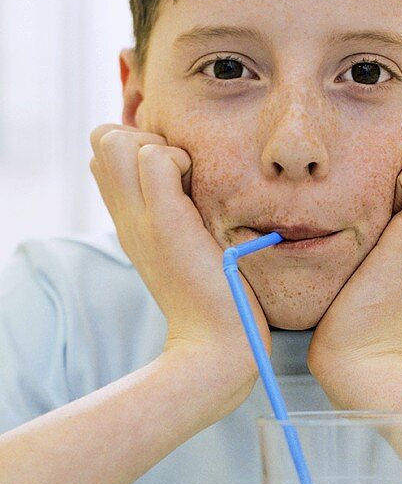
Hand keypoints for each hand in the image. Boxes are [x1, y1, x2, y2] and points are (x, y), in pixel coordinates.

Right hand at [89, 123, 269, 378]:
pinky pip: (156, 158)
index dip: (138, 145)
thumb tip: (196, 184)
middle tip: (181, 174)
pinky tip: (202, 196)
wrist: (217, 347)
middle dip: (142, 137)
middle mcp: (126, 216)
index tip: (176, 175)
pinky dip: (181, 161)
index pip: (105, 152)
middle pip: (101, 137)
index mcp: (131, 220)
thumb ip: (183, 218)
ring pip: (117, 139)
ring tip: (189, 185)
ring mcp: (140, 218)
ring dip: (160, 147)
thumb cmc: (218, 302)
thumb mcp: (191, 251)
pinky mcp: (164, 222)